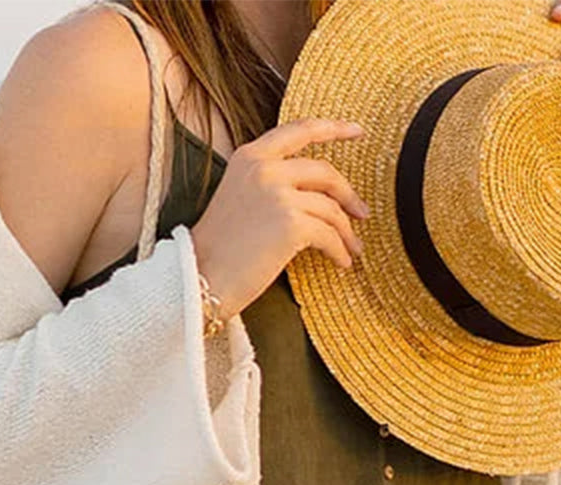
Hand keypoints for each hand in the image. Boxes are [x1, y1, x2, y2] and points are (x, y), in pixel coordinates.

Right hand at [188, 117, 368, 321]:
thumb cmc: (216, 251)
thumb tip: (313, 195)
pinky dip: (339, 251)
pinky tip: (342, 263)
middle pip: (324, 172)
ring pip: (330, 208)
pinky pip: (328, 234)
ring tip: (351, 249)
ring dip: (346, 232)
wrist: (198, 279)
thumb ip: (268, 184)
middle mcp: (265, 168)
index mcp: (249, 157)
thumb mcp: (238, 200)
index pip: (299, 131)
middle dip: (348, 195)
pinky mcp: (291, 223)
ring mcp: (279, 194)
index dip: (333, 129)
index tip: (357, 131)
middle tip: (361, 214)